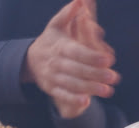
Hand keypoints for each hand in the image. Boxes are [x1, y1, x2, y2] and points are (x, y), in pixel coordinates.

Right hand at [21, 0, 119, 118]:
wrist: (29, 60)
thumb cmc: (49, 40)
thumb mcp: (55, 25)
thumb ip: (67, 14)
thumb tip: (78, 1)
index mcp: (59, 48)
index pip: (77, 53)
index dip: (92, 57)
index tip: (108, 59)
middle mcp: (56, 64)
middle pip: (77, 70)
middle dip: (95, 74)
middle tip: (113, 76)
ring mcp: (53, 78)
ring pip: (72, 84)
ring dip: (89, 89)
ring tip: (107, 91)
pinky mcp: (51, 89)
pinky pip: (62, 95)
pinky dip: (73, 99)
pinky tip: (86, 102)